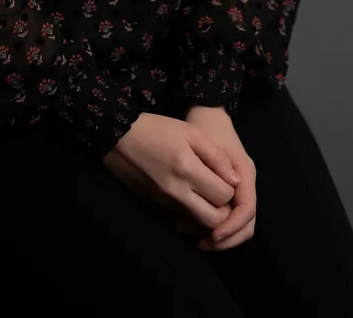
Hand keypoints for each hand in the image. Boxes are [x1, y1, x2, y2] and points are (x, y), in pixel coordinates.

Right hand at [104, 112, 238, 232]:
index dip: (231, 189)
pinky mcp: (155, 207)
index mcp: (187, 170)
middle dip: (223, 211)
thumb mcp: (190, 132)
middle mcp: (177, 192)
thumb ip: (216, 156)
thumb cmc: (156, 129)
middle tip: (220, 192)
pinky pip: (181, 217)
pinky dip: (190, 211)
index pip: (224, 196)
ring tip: (206, 193)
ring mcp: (164, 203)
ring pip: (197, 223)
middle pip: (213, 220)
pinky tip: (188, 193)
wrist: (117, 136)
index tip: (225, 177)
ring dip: (207, 214)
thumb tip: (235, 180)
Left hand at [178, 106, 256, 251]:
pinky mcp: (227, 192)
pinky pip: (226, 217)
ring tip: (193, 237)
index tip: (213, 235)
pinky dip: (212, 226)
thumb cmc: (206, 128)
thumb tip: (227, 193)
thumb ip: (217, 166)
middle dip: (228, 239)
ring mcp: (238, 189)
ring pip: (237, 224)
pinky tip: (190, 225)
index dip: (232, 226)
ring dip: (220, 236)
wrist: (206, 114)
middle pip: (247, 224)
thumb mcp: (209, 144)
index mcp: (245, 174)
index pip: (247, 210)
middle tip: (203, 244)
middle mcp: (245, 185)